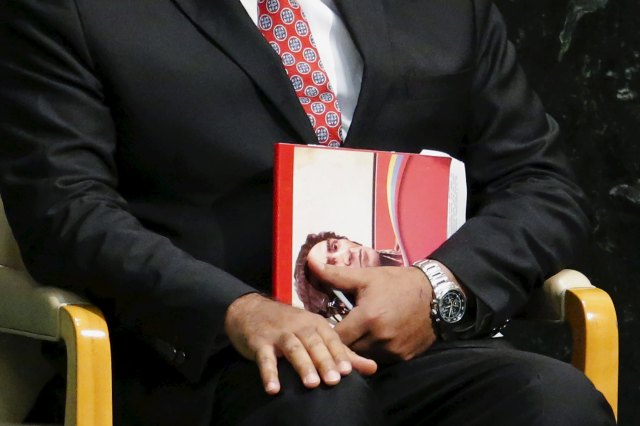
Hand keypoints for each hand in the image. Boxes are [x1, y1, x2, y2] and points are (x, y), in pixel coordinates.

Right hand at [224, 293, 376, 394]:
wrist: (250, 310)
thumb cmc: (288, 326)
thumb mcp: (315, 333)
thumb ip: (342, 353)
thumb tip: (372, 367)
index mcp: (315, 324)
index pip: (331, 340)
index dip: (339, 355)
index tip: (348, 372)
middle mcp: (299, 326)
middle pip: (314, 344)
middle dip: (324, 361)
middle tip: (334, 381)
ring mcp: (279, 334)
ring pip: (293, 349)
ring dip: (302, 366)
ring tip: (311, 384)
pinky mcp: (259, 342)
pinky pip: (265, 359)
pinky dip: (269, 373)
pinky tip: (273, 388)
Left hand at [307, 262, 435, 362]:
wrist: (436, 292)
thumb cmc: (398, 282)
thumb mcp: (366, 277)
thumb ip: (335, 275)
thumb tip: (310, 263)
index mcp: (367, 318)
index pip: (336, 338)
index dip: (327, 335)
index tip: (323, 330)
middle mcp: (380, 338)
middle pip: (349, 350)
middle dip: (341, 344)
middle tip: (337, 335)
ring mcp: (393, 350)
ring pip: (365, 357)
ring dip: (359, 349)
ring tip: (356, 337)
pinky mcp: (405, 357)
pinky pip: (382, 360)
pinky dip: (376, 352)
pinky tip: (374, 340)